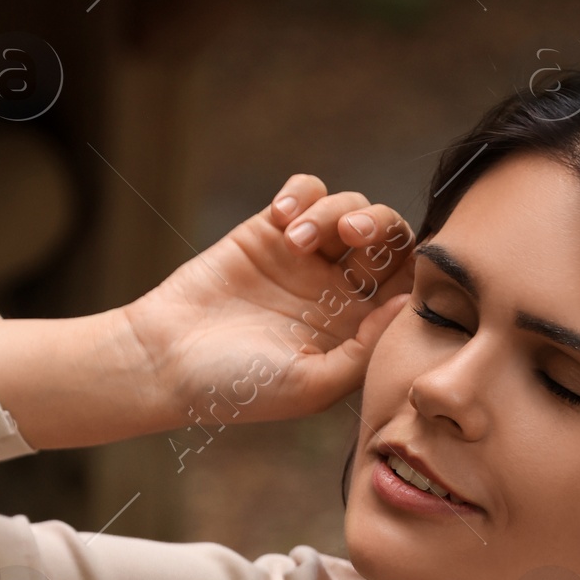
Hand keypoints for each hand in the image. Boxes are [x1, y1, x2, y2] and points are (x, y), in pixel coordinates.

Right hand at [124, 175, 414, 430]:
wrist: (166, 360)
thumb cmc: (238, 387)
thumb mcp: (311, 384)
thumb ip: (365, 349)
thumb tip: (409, 304)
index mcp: (358, 328)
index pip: (408, 281)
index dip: (413, 263)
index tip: (388, 269)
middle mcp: (338, 289)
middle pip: (387, 235)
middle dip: (378, 224)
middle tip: (351, 235)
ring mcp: (304, 258)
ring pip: (348, 206)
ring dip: (332, 211)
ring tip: (294, 238)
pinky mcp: (269, 231)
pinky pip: (306, 192)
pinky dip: (302, 194)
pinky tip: (281, 217)